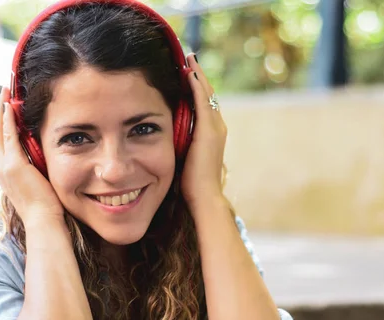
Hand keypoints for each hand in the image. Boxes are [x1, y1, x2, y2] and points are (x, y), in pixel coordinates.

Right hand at [0, 87, 63, 225]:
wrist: (42, 220)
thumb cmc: (44, 205)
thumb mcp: (35, 180)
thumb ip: (33, 165)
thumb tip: (40, 152)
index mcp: (3, 171)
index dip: (0, 121)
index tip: (6, 105)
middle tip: (2, 91)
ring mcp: (4, 165)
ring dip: (1, 109)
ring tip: (4, 91)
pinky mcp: (13, 164)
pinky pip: (8, 136)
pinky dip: (8, 119)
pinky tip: (10, 105)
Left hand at [181, 54, 227, 211]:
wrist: (204, 196)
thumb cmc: (192, 185)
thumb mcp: (185, 159)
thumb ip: (180, 145)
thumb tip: (165, 140)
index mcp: (212, 135)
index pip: (205, 105)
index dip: (197, 89)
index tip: (188, 74)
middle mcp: (218, 128)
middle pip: (208, 95)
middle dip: (199, 77)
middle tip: (190, 58)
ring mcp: (216, 128)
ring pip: (207, 94)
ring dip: (198, 76)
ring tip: (190, 59)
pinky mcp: (209, 130)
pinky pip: (202, 101)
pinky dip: (197, 86)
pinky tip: (189, 73)